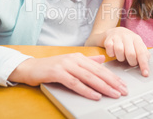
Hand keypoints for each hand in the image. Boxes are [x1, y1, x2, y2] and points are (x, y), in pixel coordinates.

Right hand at [8, 53, 127, 100]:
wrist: (30, 68)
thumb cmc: (51, 67)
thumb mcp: (71, 63)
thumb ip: (87, 61)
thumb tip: (102, 60)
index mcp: (79, 57)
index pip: (100, 68)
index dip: (113, 77)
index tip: (123, 85)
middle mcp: (74, 59)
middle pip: (97, 72)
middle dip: (112, 82)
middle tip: (123, 91)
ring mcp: (66, 65)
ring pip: (88, 77)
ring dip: (103, 87)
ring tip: (113, 94)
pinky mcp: (57, 73)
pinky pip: (75, 83)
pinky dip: (86, 90)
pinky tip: (95, 95)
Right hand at [103, 27, 149, 76]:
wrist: (114, 31)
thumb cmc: (128, 41)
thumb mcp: (137, 44)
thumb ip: (143, 52)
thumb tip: (147, 61)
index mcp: (136, 39)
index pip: (141, 53)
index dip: (144, 64)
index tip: (145, 73)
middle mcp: (127, 37)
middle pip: (131, 54)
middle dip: (131, 62)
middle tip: (131, 61)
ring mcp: (117, 38)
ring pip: (119, 52)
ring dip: (121, 58)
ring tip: (122, 56)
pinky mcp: (108, 40)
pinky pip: (110, 51)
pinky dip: (111, 55)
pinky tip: (113, 53)